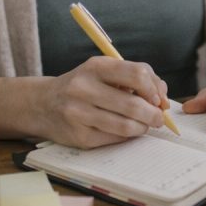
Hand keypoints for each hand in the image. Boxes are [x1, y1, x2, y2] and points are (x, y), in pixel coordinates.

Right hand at [0, 57, 168, 147]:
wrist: (43, 104)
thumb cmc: (85, 85)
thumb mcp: (105, 71)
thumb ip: (136, 78)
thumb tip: (163, 99)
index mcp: (96, 66)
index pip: (137, 74)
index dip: (154, 89)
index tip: (159, 99)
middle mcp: (84, 88)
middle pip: (133, 104)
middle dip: (153, 115)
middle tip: (159, 119)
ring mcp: (78, 113)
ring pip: (125, 126)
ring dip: (142, 128)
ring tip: (144, 126)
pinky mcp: (78, 136)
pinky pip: (113, 139)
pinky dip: (126, 137)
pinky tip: (126, 131)